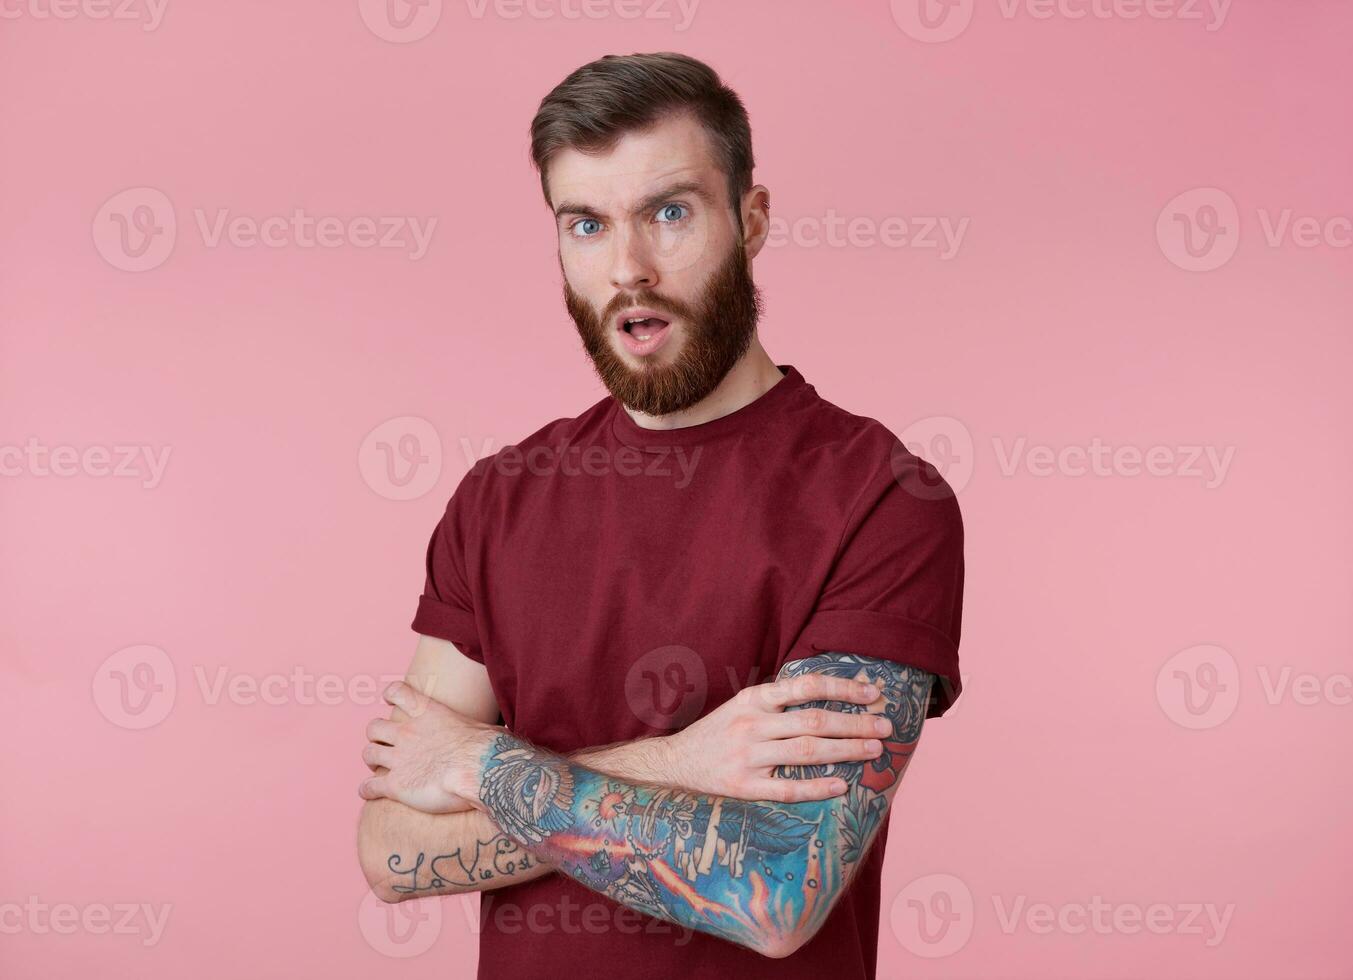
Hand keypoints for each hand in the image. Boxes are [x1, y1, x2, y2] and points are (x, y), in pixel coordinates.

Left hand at [358, 681, 496, 813]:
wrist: (481, 771)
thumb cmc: (489, 749)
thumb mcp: (485, 728)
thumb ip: (478, 730)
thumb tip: (499, 735)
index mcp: (427, 713)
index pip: (397, 692)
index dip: (391, 695)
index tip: (390, 700)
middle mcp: (407, 732)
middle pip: (374, 727)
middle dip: (377, 736)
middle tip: (385, 744)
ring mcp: (399, 759)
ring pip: (368, 754)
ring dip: (371, 760)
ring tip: (377, 768)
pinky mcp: (395, 785)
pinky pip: (369, 786)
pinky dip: (366, 790)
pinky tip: (369, 794)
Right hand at [663, 672, 890, 802]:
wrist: (674, 763)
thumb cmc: (720, 732)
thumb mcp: (744, 705)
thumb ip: (780, 700)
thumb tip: (831, 693)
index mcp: (754, 699)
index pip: (806, 686)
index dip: (843, 688)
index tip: (872, 692)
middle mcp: (752, 724)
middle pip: (813, 721)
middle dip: (855, 723)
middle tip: (886, 726)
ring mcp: (747, 756)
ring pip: (805, 752)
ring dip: (846, 751)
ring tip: (875, 750)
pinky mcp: (742, 787)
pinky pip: (787, 788)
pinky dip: (816, 787)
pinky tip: (841, 787)